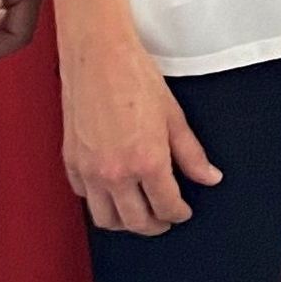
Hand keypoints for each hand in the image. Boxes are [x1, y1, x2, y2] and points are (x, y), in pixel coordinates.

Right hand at [62, 34, 221, 233]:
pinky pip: (84, 196)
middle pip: (136, 222)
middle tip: (164, 218)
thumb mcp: (174, 117)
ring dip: (124, 221)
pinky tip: (112, 189)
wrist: (98, 55)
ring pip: (105, 219)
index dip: (179, 214)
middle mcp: (116, 173)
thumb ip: (192, 154)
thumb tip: (209, 177)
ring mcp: (89, 170)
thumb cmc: (134, 77)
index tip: (183, 212)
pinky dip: (99, 200)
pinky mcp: (71, 162)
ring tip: (138, 211)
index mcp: (147, 162)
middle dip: (154, 225)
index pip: (166, 207)